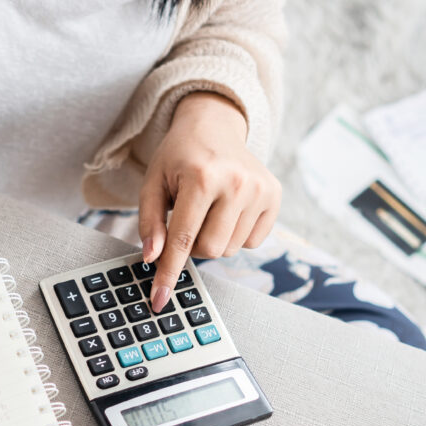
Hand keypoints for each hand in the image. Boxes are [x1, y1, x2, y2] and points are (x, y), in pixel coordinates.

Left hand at [139, 92, 280, 311]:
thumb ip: (149, 222)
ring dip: (214, 238)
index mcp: (202, 177)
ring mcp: (260, 189)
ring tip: (208, 208)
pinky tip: (228, 209)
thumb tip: (153, 258)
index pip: (183, 239)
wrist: (214, 125)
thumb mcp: (153, 183)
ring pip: (230, 249)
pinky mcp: (275, 195)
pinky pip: (251, 242)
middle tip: (187, 219)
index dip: (168, 273)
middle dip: (193, 245)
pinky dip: (235, 233)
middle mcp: (237, 183)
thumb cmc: (179, 156)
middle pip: (210, 250)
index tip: (159, 299)